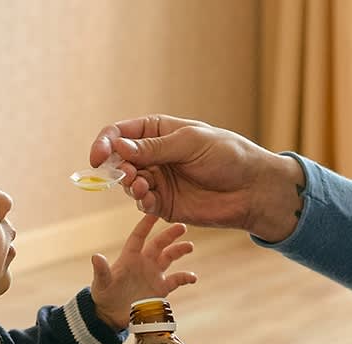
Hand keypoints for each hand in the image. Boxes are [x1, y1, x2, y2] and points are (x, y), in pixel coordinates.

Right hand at [90, 115, 305, 241]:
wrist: (253, 189)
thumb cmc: (229, 156)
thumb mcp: (191, 143)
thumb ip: (154, 147)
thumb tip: (118, 147)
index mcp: (158, 131)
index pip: (120, 133)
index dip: (105, 143)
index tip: (98, 156)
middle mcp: (154, 155)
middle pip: (118, 159)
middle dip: (116, 167)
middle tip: (127, 174)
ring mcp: (158, 180)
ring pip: (127, 182)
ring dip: (128, 184)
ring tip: (141, 186)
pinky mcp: (164, 203)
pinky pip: (141, 202)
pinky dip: (140, 200)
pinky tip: (149, 198)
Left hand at [90, 214, 196, 330]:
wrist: (111, 315)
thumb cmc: (103, 296)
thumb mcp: (101, 283)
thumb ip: (101, 270)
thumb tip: (96, 257)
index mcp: (129, 258)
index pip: (139, 236)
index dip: (146, 224)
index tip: (155, 212)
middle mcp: (143, 263)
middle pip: (158, 244)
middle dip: (169, 234)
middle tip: (181, 226)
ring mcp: (153, 275)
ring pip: (169, 257)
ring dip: (179, 250)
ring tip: (189, 246)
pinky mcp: (161, 289)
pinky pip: (176, 280)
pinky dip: (185, 277)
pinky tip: (193, 277)